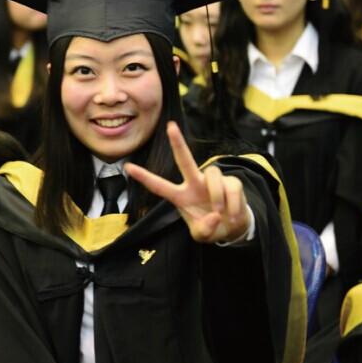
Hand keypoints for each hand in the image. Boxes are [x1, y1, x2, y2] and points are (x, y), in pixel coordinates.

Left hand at [125, 121, 251, 243]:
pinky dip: (234, 204)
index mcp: (181, 196)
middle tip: (170, 126)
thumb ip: (204, 230)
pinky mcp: (231, 182)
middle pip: (185, 160)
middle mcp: (195, 183)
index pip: (159, 186)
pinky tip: (233, 215)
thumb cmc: (212, 227)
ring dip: (217, 196)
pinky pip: (232, 188)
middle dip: (178, 143)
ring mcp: (213, 181)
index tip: (127, 167)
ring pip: (213, 176)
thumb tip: (214, 215)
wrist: (234, 227)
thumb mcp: (202, 236)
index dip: (144, 177)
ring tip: (220, 213)